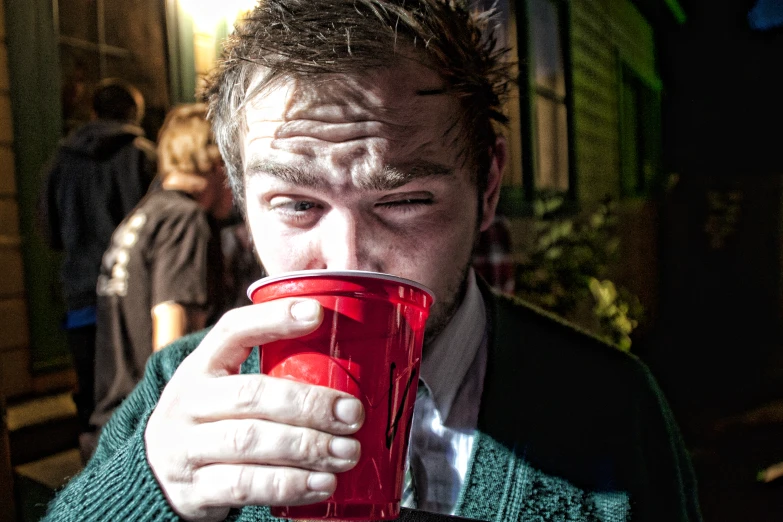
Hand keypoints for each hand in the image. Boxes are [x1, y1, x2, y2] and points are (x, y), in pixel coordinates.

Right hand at [145, 299, 364, 520]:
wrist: (157, 478)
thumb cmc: (214, 421)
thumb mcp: (224, 388)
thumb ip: (270, 375)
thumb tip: (354, 358)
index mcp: (201, 367)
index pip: (232, 331)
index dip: (273, 318)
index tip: (318, 314)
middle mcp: (187, 402)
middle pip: (251, 395)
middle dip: (309, 404)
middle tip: (353, 414)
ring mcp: (185, 447)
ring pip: (250, 442)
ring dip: (307, 448)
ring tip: (347, 453)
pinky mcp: (195, 490)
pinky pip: (247, 486)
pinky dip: (290, 485)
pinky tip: (323, 484)